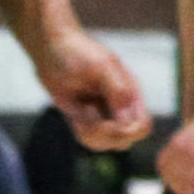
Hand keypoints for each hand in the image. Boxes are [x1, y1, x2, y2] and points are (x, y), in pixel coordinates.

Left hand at [38, 33, 151, 152]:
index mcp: (131, 93)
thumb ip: (117, 90)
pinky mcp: (86, 119)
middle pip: (127, 139)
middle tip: (90, 122)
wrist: (50, 50)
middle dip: (108, 136)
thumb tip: (127, 119)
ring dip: (93, 136)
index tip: (109, 124)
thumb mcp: (100, 66)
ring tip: (80, 117)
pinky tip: (75, 117)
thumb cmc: (77, 52)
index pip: (143, 126)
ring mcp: (103, 114)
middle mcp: (120, 107)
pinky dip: (82, 133)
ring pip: (108, 144)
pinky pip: (90, 140)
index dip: (129, 132)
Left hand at [156, 101, 193, 193]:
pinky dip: (190, 191)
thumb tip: (187, 155)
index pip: (162, 163)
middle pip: (168, 173)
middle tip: (182, 193)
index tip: (174, 183)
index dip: (166, 175)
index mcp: (176, 140)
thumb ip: (187, 143)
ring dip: (182, 191)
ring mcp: (190, 153)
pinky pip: (190, 180)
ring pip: (178, 179)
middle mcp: (179, 147)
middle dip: (174, 186)